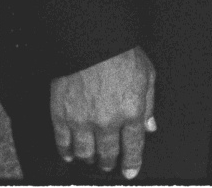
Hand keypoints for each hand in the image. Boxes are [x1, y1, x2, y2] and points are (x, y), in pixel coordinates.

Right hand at [49, 46, 156, 178]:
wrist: (91, 41)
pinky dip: (66, 152)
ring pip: (85, 152)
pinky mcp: (61, 116)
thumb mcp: (147, 75)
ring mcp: (82, 121)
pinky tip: (70, 155)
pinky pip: (63, 143)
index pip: (133, 146)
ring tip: (91, 159)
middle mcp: (107, 122)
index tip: (130, 171)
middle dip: (110, 162)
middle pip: (108, 153)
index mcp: (131, 111)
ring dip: (89, 159)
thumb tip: (149, 126)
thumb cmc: (121, 54)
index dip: (132, 162)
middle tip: (109, 165)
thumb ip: (149, 104)